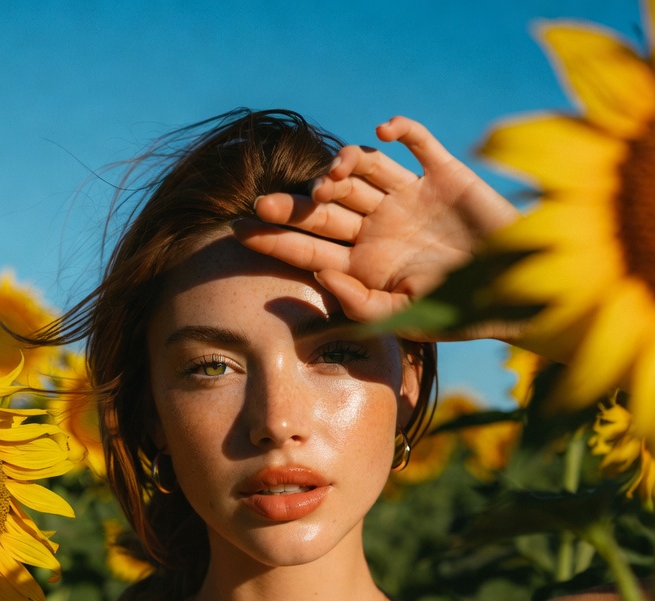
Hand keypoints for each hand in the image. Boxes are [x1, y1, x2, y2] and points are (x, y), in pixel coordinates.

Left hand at [233, 116, 519, 339]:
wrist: (513, 296)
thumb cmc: (458, 316)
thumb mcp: (404, 320)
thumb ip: (358, 303)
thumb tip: (316, 272)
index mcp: (366, 262)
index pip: (310, 245)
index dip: (275, 239)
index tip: (238, 232)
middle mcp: (381, 226)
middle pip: (327, 207)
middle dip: (294, 206)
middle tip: (262, 205)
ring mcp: (411, 199)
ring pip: (364, 170)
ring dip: (342, 167)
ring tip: (329, 179)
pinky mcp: (444, 177)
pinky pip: (418, 143)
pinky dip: (401, 130)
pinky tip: (382, 132)